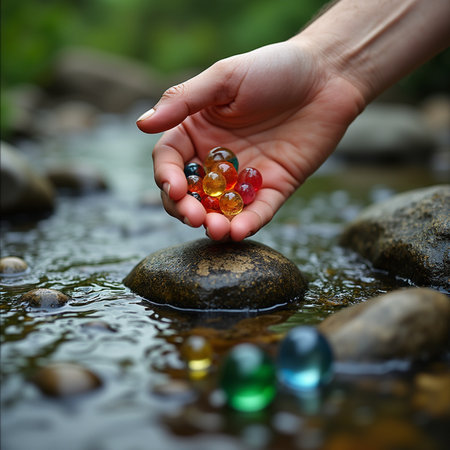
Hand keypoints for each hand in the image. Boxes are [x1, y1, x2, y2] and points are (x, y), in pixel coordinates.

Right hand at [137, 40, 364, 240]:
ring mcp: (244, 177)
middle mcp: (216, 158)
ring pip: (221, 208)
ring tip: (216, 230)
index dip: (168, 177)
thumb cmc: (272, 68)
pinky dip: (248, 223)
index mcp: (197, 132)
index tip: (174, 187)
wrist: (327, 76)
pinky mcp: (274, 187)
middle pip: (191, 193)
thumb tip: (141, 124)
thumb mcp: (224, 78)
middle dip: (187, 208)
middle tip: (193, 217)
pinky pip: (258, 211)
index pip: (171, 161)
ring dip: (214, 224)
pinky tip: (239, 231)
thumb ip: (184, 101)